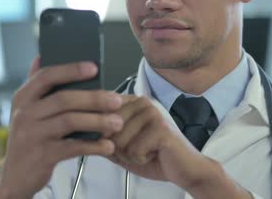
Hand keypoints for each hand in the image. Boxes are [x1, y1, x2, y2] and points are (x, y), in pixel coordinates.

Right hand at [0, 57, 123, 198]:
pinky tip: (107, 146)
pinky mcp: (42, 156)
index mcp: (23, 97)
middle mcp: (24, 114)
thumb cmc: (28, 138)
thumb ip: (36, 86)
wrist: (15, 176)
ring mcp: (31, 135)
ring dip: (98, 121)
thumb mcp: (26, 110)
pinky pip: (73, 147)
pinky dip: (94, 146)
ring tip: (117, 123)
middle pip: (63, 99)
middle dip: (94, 98)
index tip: (94, 67)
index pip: (46, 76)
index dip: (71, 70)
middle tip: (116, 100)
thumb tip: (42, 56)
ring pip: (70, 122)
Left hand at [108, 96, 251, 198]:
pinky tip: (155, 154)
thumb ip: (105, 139)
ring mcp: (153, 113)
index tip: (112, 138)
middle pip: (108, 129)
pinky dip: (141, 159)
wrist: (185, 169)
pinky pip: (133, 150)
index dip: (102, 131)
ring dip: (131, 154)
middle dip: (119, 147)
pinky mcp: (160, 128)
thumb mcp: (123, 147)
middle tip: (139, 148)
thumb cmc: (156, 156)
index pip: (102, 110)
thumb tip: (86, 133)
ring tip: (148, 151)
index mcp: (134, 102)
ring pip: (119, 140)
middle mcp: (143, 102)